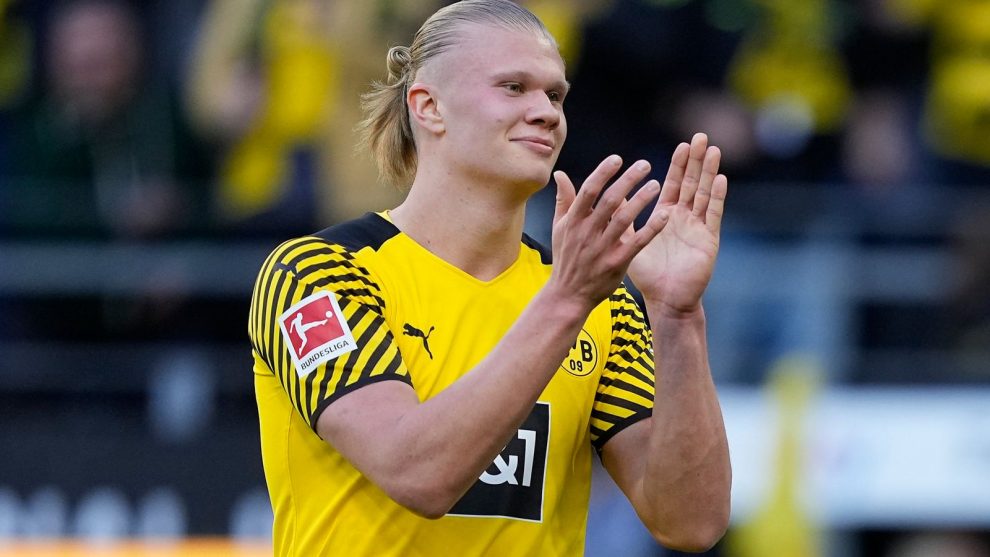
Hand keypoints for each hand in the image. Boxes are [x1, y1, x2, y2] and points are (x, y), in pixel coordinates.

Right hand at [550, 155, 669, 310]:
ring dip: (641, 200)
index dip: (603, 173)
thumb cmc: (566, 258)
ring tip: (656, 184)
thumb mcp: (559, 228)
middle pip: (610, 200)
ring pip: (624, 219)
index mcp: (574, 221)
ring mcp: (602, 248)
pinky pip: (637, 242)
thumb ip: (563, 200)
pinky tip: (664, 215)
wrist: (568, 295)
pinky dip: (651, 228)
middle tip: (644, 165)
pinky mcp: (617, 263)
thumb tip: (560, 174)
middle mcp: (587, 232)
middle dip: (627, 180)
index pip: (589, 190)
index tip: (617, 159)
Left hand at [627, 133, 727, 315]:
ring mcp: (698, 227)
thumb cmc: (647, 274)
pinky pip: (713, 215)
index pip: (674, 184)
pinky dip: (717, 197)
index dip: (679, 165)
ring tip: (712, 150)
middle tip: (701, 137)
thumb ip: (621, 217)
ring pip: (705, 194)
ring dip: (709, 172)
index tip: (683, 145)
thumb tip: (610, 195)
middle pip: (692, 183)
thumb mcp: (630, 241)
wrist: (665, 300)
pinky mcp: (708, 240)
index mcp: (666, 216)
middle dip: (697, 161)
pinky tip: (720, 179)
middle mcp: (685, 219)